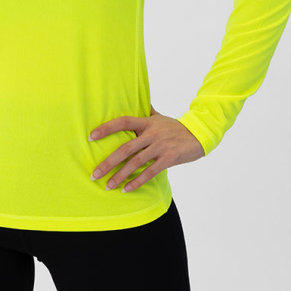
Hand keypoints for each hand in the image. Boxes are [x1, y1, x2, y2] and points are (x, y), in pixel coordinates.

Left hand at [88, 105, 204, 192]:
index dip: (106, 128)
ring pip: (135, 162)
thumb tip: (138, 101)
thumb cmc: (176, 127)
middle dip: (107, 163)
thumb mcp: (160, 117)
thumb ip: (147, 111)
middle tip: (94, 174)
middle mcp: (151, 134)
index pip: (123, 122)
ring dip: (119, 176)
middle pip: (125, 148)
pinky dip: (137, 181)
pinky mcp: (169, 158)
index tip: (91, 137)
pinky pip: (150, 172)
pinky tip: (126, 189)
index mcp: (147, 122)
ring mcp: (160, 146)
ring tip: (108, 186)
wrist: (200, 134)